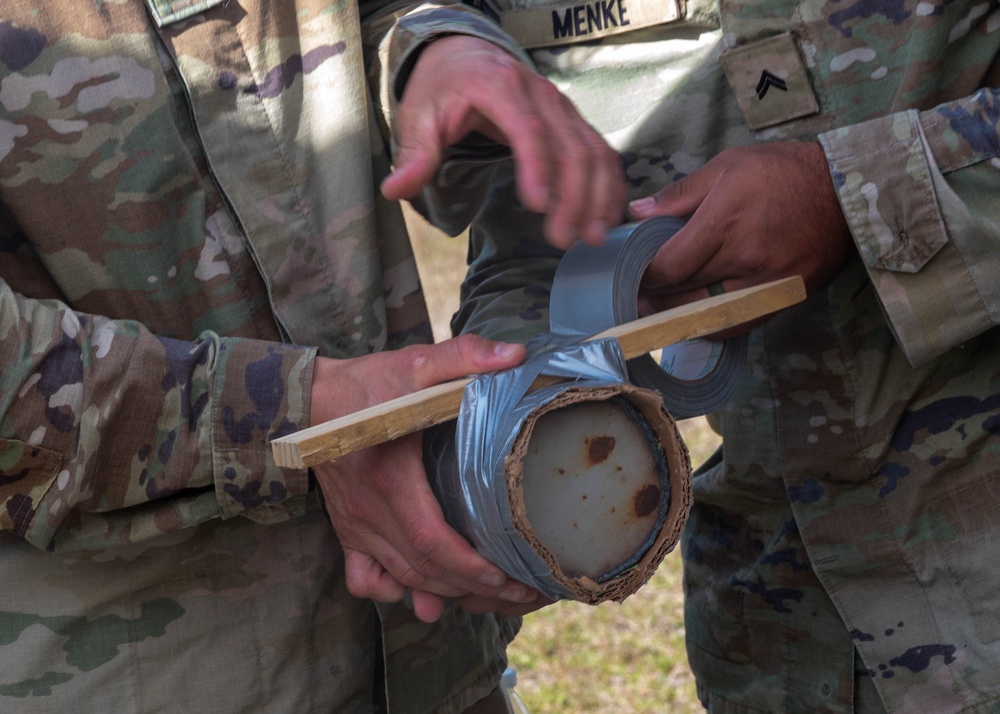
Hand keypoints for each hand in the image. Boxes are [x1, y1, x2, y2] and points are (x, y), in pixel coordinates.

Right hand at [310, 334, 538, 621]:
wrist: (306, 401)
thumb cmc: (365, 386)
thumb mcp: (416, 363)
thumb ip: (464, 357)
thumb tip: (514, 355)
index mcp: (392, 479)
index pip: (433, 541)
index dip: (470, 566)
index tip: (506, 575)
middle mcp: (371, 513)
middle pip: (423, 569)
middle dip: (472, 587)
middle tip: (516, 593)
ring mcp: (356, 527)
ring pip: (401, 578)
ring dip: (444, 593)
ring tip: (488, 598)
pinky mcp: (347, 531)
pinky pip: (365, 579)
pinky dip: (394, 592)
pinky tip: (420, 592)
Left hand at [381, 34, 625, 248]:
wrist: (464, 54)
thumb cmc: (442, 86)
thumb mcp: (419, 115)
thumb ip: (414, 154)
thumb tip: (394, 190)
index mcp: (500, 86)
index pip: (528, 129)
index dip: (537, 167)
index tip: (537, 205)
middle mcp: (540, 94)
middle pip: (569, 146)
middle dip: (572, 196)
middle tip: (563, 238)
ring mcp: (562, 107)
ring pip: (592, 151)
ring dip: (597, 195)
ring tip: (591, 237)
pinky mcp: (572, 121)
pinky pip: (600, 151)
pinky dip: (608, 185)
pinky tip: (606, 217)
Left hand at [627, 141, 854, 330]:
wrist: (846, 189)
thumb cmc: (784, 171)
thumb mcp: (728, 166)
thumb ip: (680, 194)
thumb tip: (637, 212)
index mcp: (724, 223)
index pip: (670, 265)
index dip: (645, 277)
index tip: (630, 276)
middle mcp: (743, 258)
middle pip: (684, 292)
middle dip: (654, 297)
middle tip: (633, 298)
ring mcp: (766, 282)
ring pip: (708, 314)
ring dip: (677, 318)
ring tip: (656, 313)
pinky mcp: (784, 296)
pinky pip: (739, 324)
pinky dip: (712, 327)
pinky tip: (693, 322)